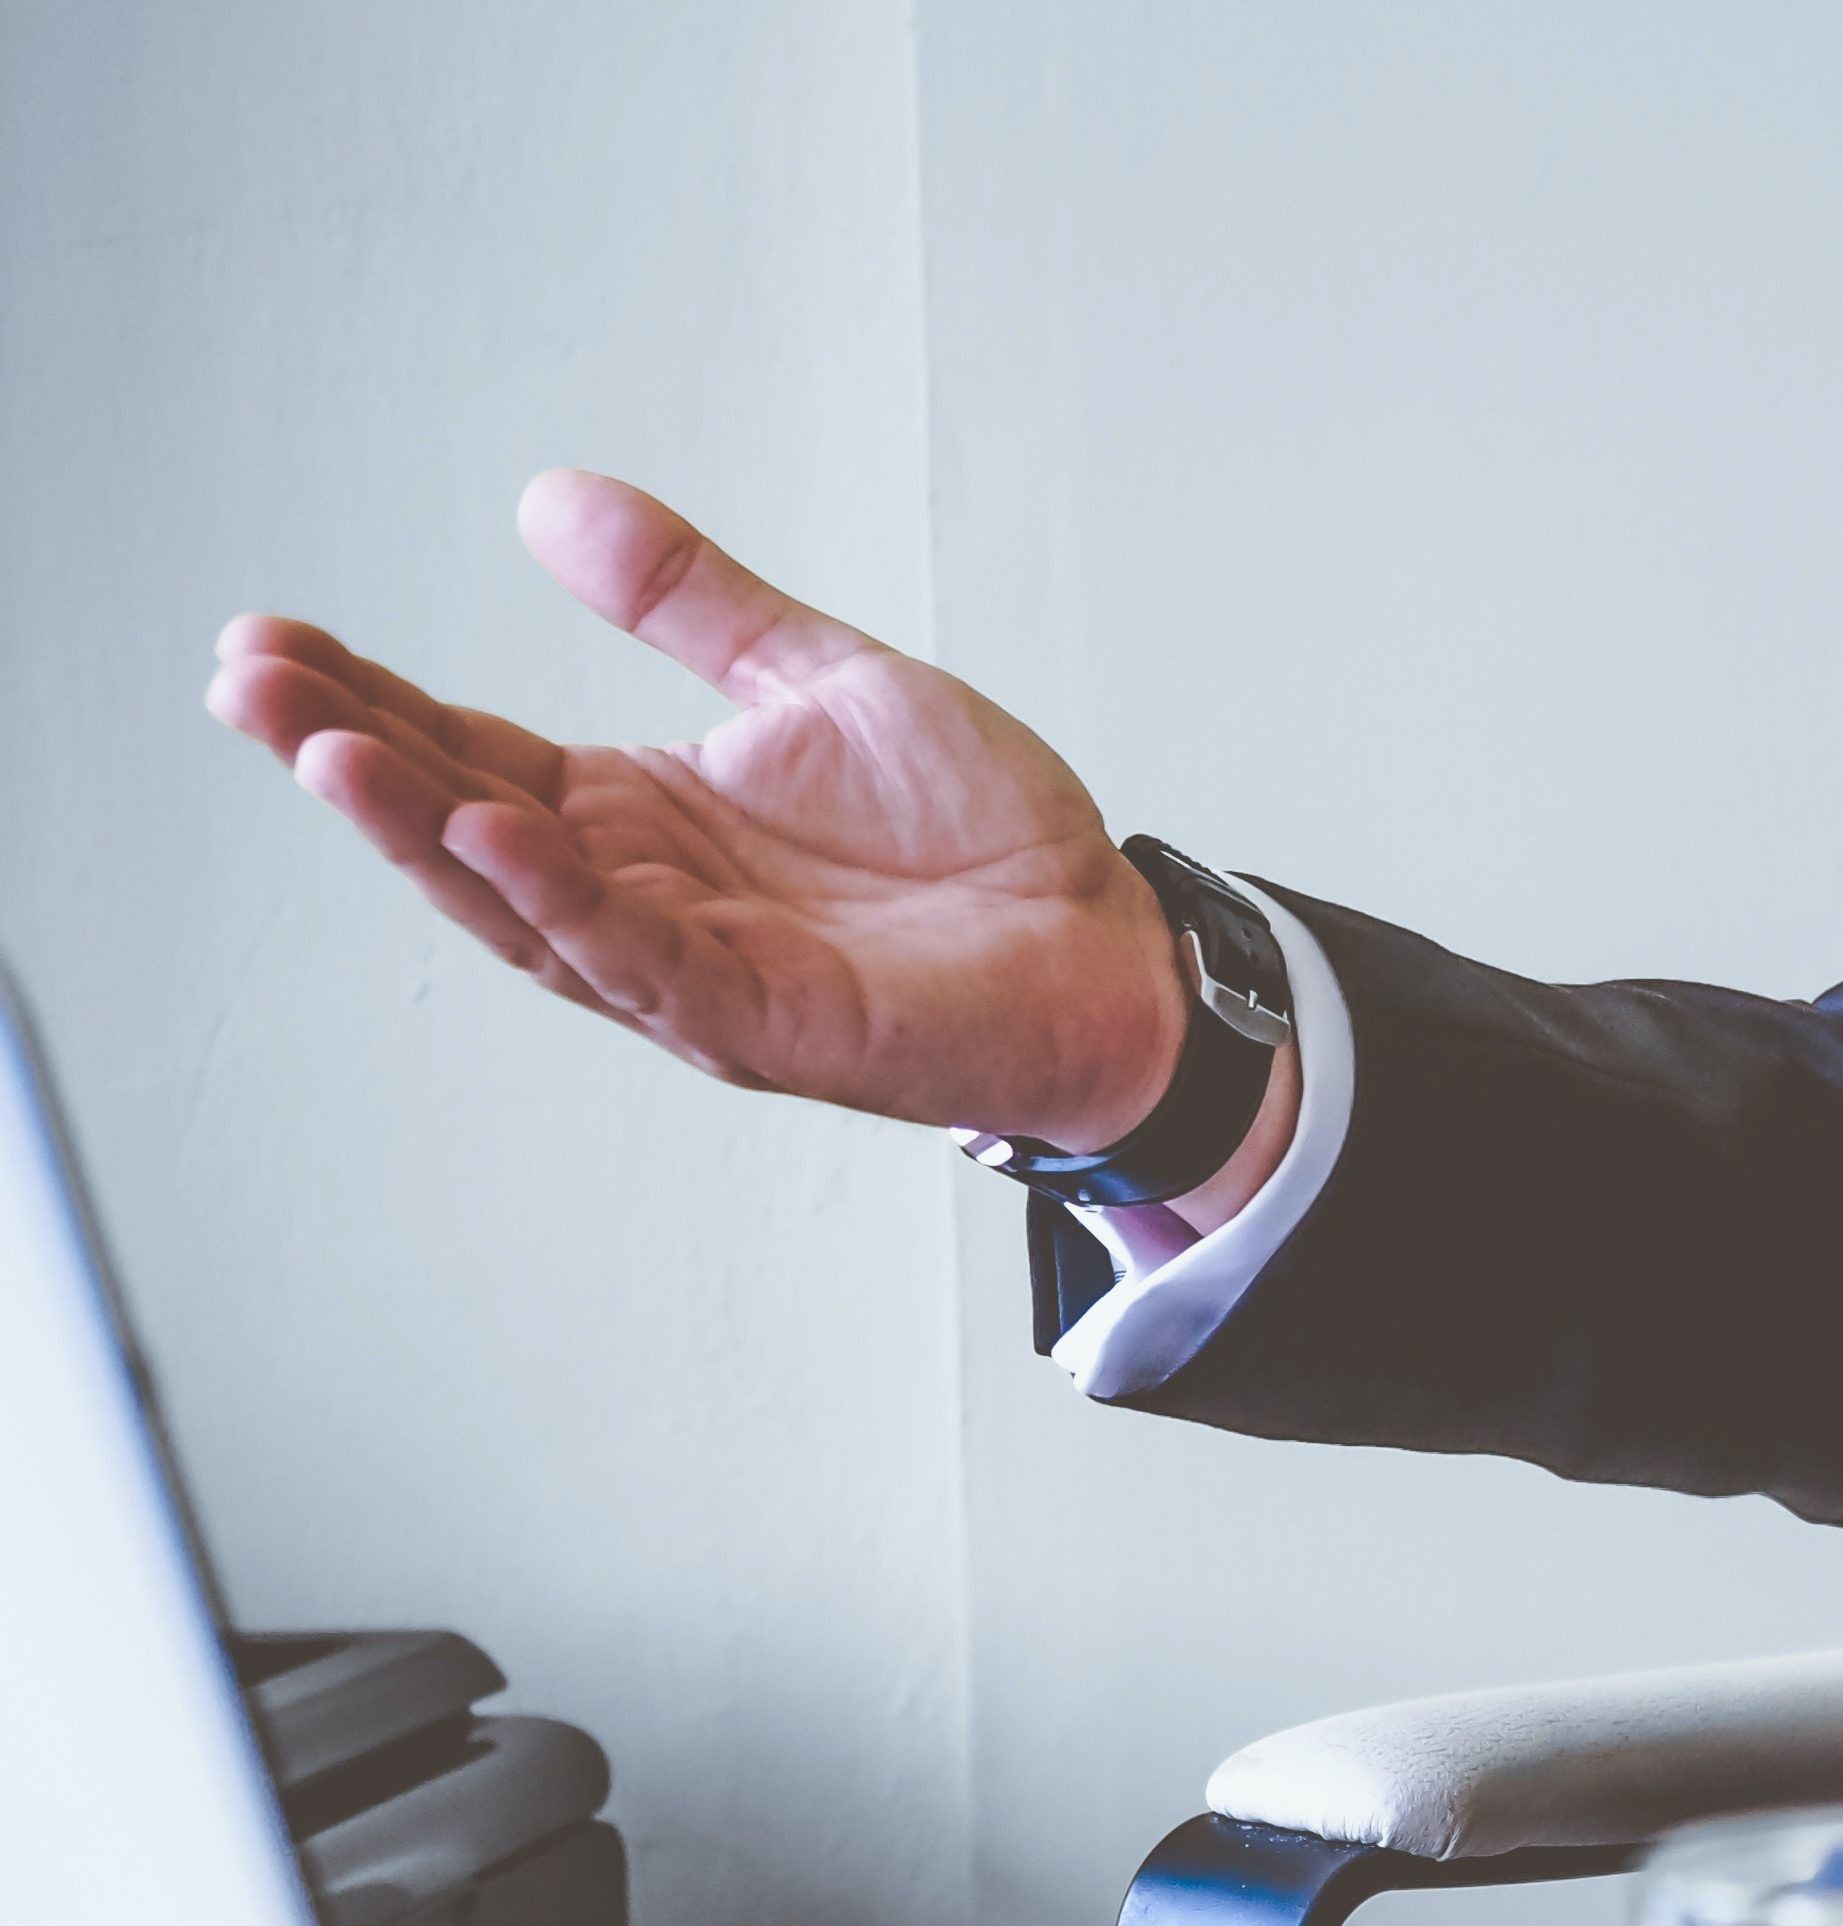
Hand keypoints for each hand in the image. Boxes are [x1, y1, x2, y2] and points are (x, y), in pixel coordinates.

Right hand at [207, 471, 1221, 1163]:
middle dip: (350, 758)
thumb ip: (690, 602)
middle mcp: (639, 897)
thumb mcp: (819, 679)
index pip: (466, 750)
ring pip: (521, 904)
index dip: (365, 700)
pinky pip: (642, 961)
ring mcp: (691, 968)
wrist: (1107, 942)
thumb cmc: (978, 837)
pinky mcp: (763, 1020)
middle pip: (460, 826)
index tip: (264, 637)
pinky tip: (499, 833)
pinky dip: (565, 901)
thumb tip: (551, 501)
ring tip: (326, 752)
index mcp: (640, 816)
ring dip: (421, 832)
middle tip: (247, 683)